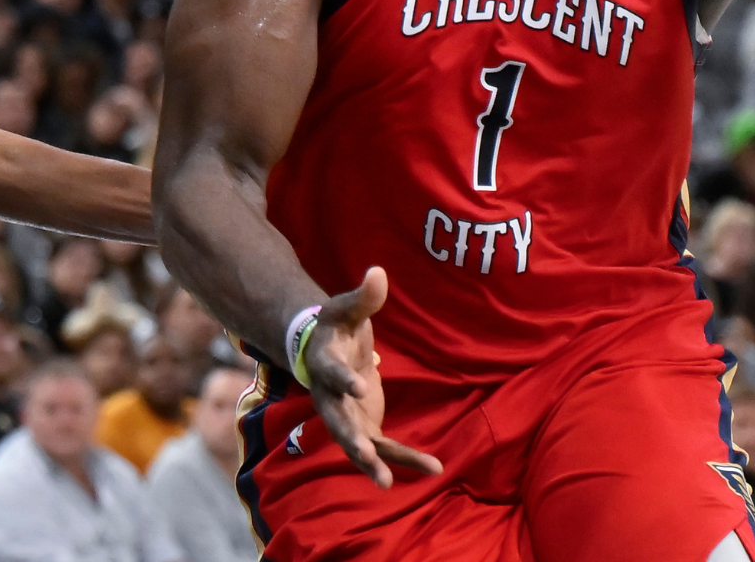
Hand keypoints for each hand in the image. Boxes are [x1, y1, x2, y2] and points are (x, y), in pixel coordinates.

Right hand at [303, 267, 442, 488]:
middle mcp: (330, 396)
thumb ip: (364, 296)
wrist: (321, 350)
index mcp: (324, 363)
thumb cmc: (336, 326)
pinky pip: (384, 446)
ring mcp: (346, 416)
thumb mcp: (346, 308)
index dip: (344, 380)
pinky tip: (433, 468)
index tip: (360, 386)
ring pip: (357, 443)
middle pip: (337, 421)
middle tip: (365, 454)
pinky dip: (405, 459)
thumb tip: (378, 272)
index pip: (332, 373)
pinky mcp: (363, 426)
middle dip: (350, 439)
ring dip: (373, 462)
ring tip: (388, 482)